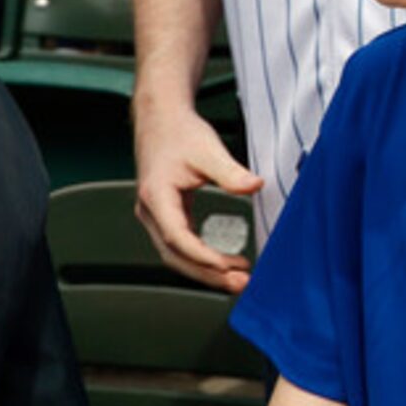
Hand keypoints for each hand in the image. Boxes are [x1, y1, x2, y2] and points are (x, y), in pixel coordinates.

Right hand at [131, 97, 262, 291]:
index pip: (178, 238)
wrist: (161, 120)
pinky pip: (181, 245)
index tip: (229, 265)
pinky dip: (202, 258)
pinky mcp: (166, 215)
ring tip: (238, 279)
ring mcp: (156, 216)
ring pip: (176, 255)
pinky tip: (225, 263)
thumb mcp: (209, 150)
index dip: (203, 256)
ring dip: (205, 271)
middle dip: (208, 274)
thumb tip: (255, 185)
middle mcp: (151, 212)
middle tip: (241, 284)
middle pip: (176, 256)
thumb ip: (230, 172)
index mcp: (157, 197)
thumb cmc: (180, 133)